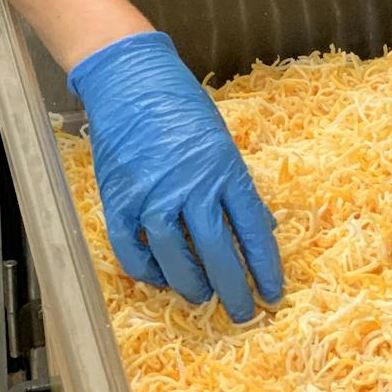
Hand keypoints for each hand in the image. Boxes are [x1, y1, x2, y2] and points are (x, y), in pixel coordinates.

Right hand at [68, 31, 282, 321]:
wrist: (132, 80)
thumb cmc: (181, 106)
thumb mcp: (221, 141)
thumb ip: (236, 185)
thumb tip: (259, 225)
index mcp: (224, 169)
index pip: (251, 229)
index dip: (264, 265)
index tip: (273, 292)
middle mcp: (191, 186)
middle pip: (217, 251)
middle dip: (233, 288)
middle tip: (242, 312)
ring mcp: (152, 195)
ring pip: (175, 256)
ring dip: (191, 284)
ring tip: (203, 296)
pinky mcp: (119, 199)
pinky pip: (132, 248)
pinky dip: (146, 270)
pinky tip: (159, 279)